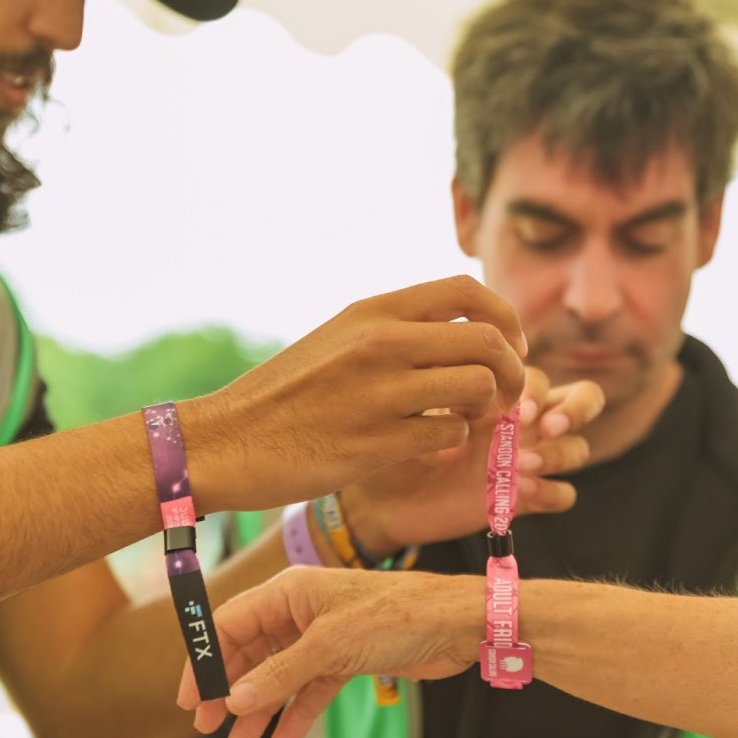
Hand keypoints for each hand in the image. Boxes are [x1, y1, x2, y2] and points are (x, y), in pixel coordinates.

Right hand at [175, 567, 481, 737]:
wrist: (455, 624)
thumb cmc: (396, 615)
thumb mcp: (330, 645)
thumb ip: (280, 673)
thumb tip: (234, 698)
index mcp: (289, 591)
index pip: (230, 622)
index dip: (206, 658)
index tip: (190, 696)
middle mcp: (301, 610)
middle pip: (250, 651)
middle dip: (228, 689)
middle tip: (207, 726)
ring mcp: (323, 635)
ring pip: (277, 675)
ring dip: (259, 708)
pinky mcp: (345, 657)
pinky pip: (309, 688)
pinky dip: (294, 713)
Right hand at [183, 277, 526, 513]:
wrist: (226, 442)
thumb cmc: (284, 396)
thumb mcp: (337, 340)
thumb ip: (393, 331)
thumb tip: (459, 332)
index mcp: (372, 312)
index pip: (466, 290)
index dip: (504, 317)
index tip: (509, 345)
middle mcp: (381, 343)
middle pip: (487, 341)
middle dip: (512, 370)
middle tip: (503, 395)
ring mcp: (380, 393)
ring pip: (478, 388)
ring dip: (485, 410)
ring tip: (464, 420)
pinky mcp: (378, 443)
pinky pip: (450, 436)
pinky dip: (451, 443)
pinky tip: (427, 446)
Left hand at [339, 366, 605, 554]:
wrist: (378, 495)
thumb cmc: (390, 437)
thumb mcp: (412, 401)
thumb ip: (440, 378)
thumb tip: (462, 364)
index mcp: (498, 390)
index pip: (540, 373)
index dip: (533, 384)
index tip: (509, 401)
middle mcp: (521, 421)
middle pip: (583, 399)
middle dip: (574, 409)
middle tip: (540, 425)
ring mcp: (526, 458)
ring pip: (579, 447)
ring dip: (558, 452)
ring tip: (520, 466)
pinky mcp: (523, 499)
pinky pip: (564, 494)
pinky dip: (550, 491)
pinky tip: (521, 492)